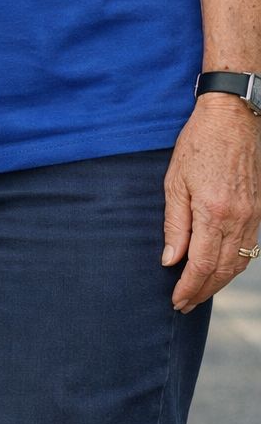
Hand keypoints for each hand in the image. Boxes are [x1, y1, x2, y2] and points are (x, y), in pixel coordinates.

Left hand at [163, 94, 260, 311]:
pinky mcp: (259, 211)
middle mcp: (238, 220)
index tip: (175, 300)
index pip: (202, 265)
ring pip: (238, 264)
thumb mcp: (175, 180)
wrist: (232, 119)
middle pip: (222, 271)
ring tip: (199, 292)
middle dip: (202, 291)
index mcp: (213, 213)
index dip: (188, 287)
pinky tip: (220, 270)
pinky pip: (249, 249)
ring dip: (219, 283)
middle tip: (184, 304)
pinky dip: (234, 266)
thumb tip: (170, 260)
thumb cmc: (198, 143)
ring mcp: (253, 217)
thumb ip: (174, 224)